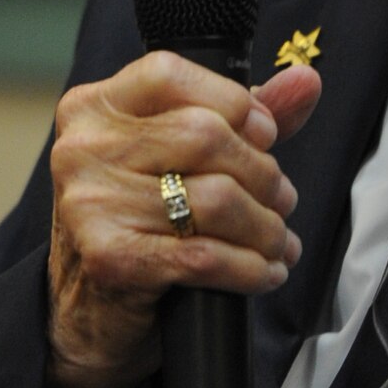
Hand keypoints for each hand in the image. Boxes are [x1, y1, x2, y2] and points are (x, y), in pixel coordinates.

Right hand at [46, 56, 320, 387]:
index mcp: (93, 108)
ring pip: (216, 199)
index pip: (170, 73)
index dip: (234, 102)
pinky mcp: (110, 259)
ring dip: (266, 227)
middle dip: (263, 173)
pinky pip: (206, 256)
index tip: (264, 136)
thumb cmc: (140, 224)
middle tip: (282, 200)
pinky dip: (250, 268)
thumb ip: (240, 115)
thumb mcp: (179, 157)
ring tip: (277, 241)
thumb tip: (305, 80)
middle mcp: (82, 149)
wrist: (87, 314)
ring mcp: (91, 205)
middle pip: (205, 135)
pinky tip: (265, 272)